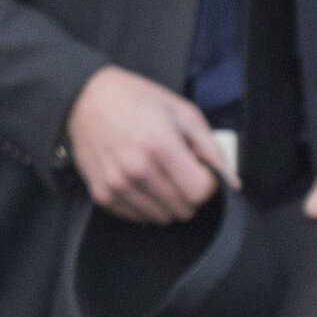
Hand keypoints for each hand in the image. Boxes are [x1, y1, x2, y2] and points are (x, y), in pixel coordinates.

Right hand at [67, 65, 228, 222]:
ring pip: (162, 218)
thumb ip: (211, 148)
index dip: (208, 184)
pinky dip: (145, 205)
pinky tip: (140, 182)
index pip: (201, 192)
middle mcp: (137, 170)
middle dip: (188, 194)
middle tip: (178, 171)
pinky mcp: (102, 195)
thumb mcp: (183, 112)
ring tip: (157, 174)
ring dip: (167, 201)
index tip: (200, 171)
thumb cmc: (137, 101)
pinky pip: (138, 218)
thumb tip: (231, 182)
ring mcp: (117, 185)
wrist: (86, 99)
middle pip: (184, 209)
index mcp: (160, 146)